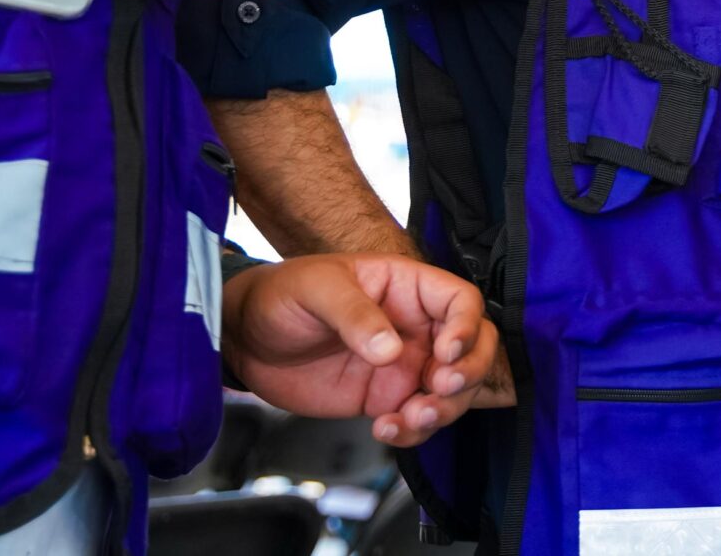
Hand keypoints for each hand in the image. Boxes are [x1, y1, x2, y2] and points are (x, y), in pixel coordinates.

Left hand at [221, 255, 505, 444]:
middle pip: (475, 349)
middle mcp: (416, 326)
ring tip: (408, 417)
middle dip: (470, 373)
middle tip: (440, 388)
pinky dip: (412, 432)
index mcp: (408, 288)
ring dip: (444, 410)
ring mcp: (404, 365)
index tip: (445, 353)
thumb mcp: (316, 289)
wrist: (245, 338)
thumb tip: (390, 350)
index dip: (466, 328)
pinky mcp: (385, 398)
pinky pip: (418, 420)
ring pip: (454, 391)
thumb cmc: (282, 295)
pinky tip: (384, 429)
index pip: (462, 302)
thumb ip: (354, 315)